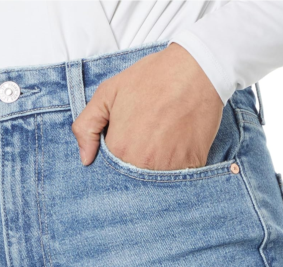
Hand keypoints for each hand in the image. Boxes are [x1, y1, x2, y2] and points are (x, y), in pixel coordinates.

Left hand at [72, 44, 223, 170]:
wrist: (196, 69)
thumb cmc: (151, 78)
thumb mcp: (107, 93)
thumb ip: (87, 126)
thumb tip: (85, 159)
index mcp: (120, 149)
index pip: (110, 171)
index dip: (117, 158)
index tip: (127, 142)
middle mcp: (143, 163)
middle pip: (134, 179)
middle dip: (137, 165)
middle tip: (147, 139)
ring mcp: (169, 167)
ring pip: (157, 182)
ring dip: (157, 168)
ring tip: (163, 140)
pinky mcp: (192, 165)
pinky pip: (180, 178)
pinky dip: (178, 167)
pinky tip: (178, 145)